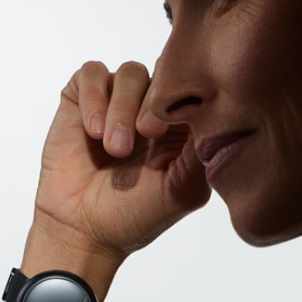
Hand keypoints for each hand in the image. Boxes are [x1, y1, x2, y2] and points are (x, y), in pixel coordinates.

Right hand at [33, 60, 210, 259]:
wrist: (84, 230)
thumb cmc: (137, 215)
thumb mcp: (185, 189)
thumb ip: (203, 150)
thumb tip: (218, 111)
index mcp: (184, 128)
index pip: (197, 89)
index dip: (187, 97)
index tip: (171, 129)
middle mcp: (154, 109)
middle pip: (166, 71)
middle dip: (155, 102)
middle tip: (146, 134)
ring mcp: (120, 101)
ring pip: (132, 72)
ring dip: (123, 108)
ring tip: (115, 148)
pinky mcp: (83, 97)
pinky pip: (92, 72)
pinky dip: (95, 98)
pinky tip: (93, 132)